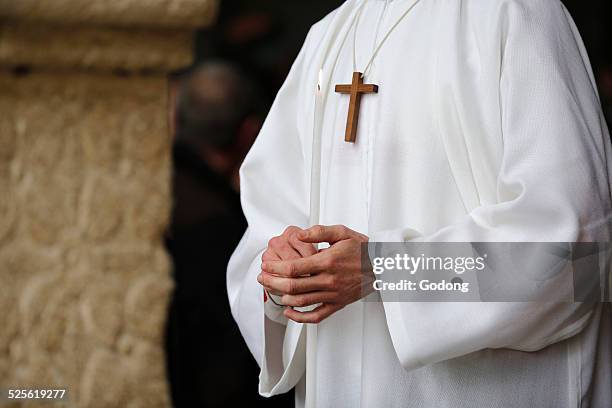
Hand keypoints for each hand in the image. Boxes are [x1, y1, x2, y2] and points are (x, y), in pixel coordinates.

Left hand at [258, 225, 372, 323]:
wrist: (383, 265)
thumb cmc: (363, 249)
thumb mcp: (342, 232)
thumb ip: (319, 232)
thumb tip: (299, 234)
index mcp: (328, 261)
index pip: (294, 267)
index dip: (275, 268)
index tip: (266, 265)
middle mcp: (330, 280)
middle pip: (293, 286)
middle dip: (273, 282)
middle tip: (263, 278)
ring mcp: (334, 294)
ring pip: (302, 301)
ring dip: (282, 297)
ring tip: (272, 289)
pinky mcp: (338, 304)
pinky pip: (317, 316)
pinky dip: (300, 317)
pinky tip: (290, 312)